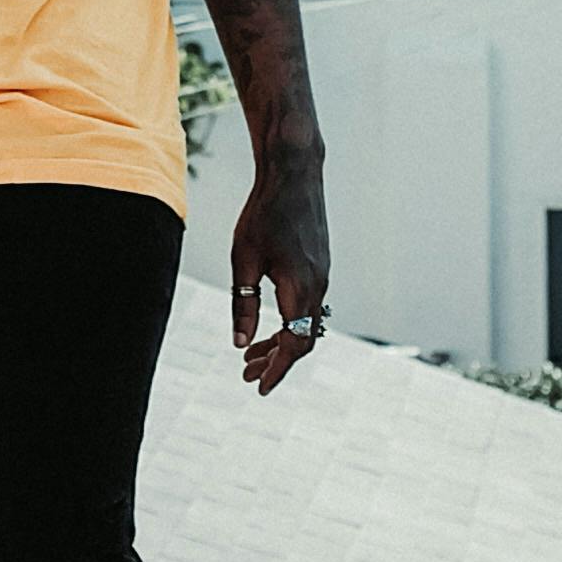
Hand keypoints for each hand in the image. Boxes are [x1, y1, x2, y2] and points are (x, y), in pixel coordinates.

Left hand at [231, 147, 327, 396]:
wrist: (293, 174)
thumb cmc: (264, 212)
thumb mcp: (243, 260)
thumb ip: (242, 304)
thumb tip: (239, 343)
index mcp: (301, 289)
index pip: (294, 346)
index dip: (276, 370)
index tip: (257, 387)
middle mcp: (319, 287)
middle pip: (303, 340)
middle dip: (275, 361)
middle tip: (247, 374)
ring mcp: (322, 276)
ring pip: (305, 323)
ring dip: (281, 341)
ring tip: (251, 353)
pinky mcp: (319, 265)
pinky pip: (308, 306)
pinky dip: (289, 322)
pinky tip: (268, 323)